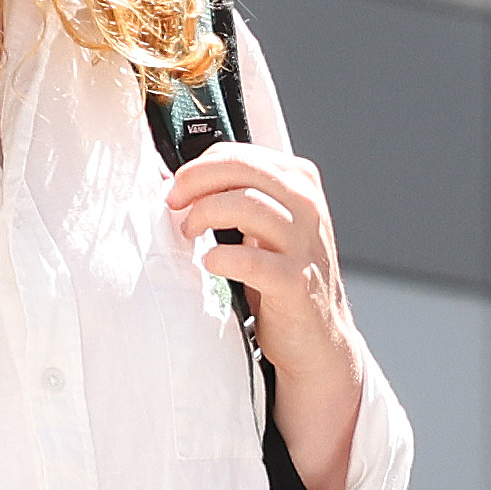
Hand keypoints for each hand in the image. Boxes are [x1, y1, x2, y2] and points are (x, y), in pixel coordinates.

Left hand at [157, 138, 358, 406]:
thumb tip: (176, 182)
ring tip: (190, 234)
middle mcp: (308, 207)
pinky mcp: (295, 282)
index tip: (177, 188)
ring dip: (204, 215)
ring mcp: (304, 244)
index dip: (198, 167)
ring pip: (246, 205)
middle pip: (242, 169)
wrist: (317, 335)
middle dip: (195, 181)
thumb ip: (236, 198)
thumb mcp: (267, 226)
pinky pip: (249, 260)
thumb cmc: (281, 276)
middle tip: (173, 203)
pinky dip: (220, 259)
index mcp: (300, 184)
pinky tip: (212, 264)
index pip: (240, 154)